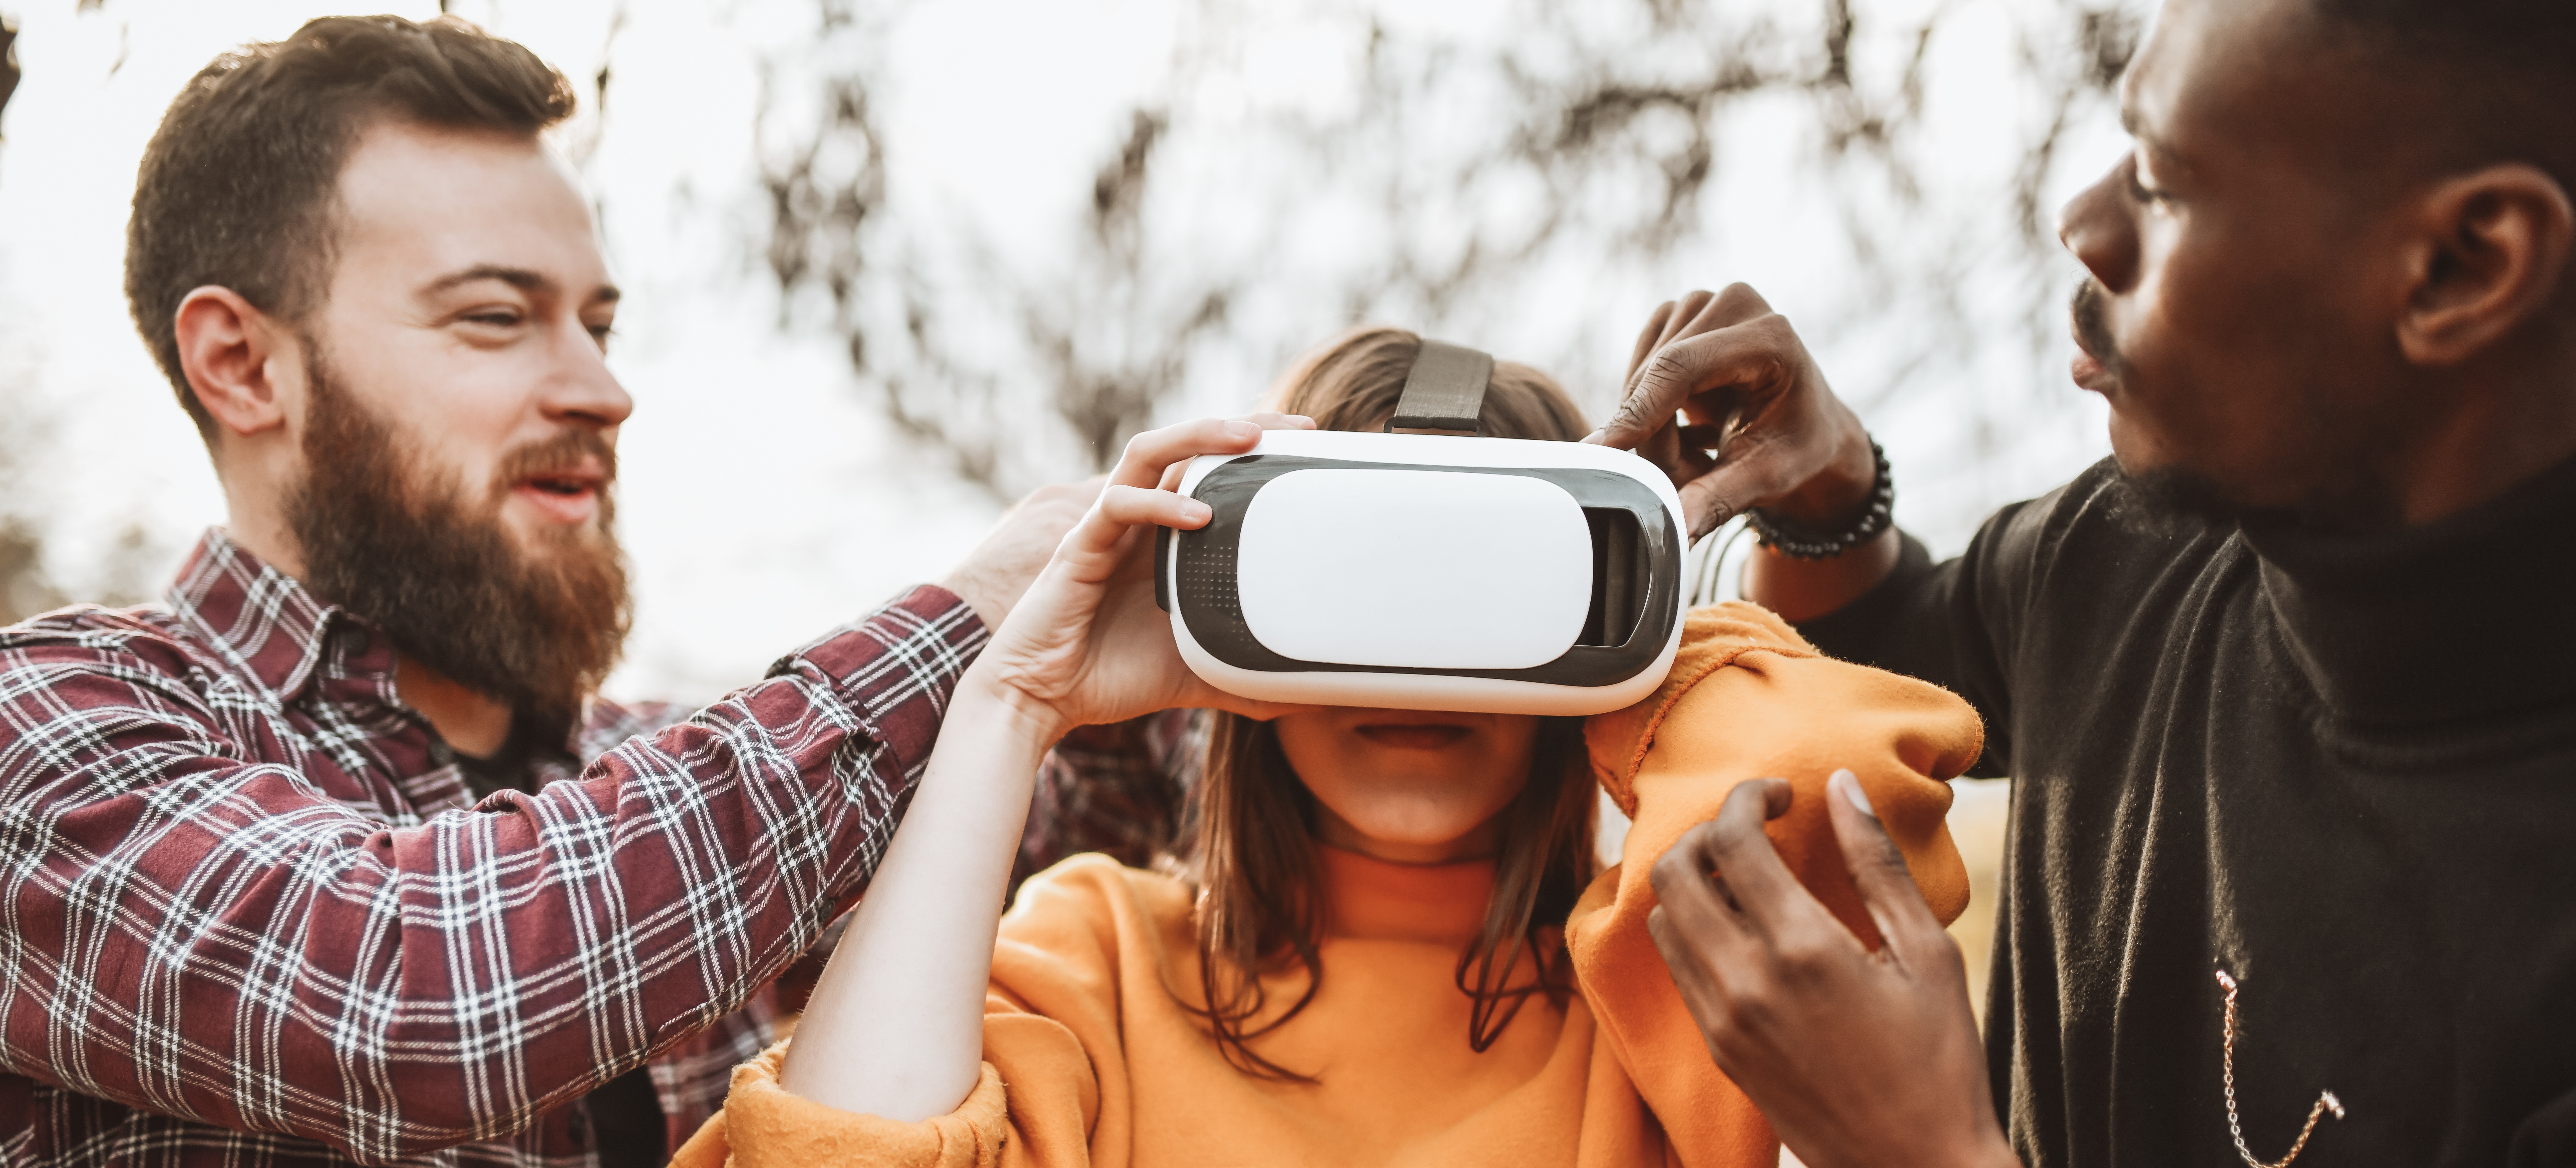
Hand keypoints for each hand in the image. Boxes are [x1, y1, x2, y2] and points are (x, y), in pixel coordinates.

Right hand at [970, 413, 1319, 738]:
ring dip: (1197, 437)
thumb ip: (1250, 677)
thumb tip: (1310, 697)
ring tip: (1247, 437)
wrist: (1043, 698)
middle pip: (1190, 448)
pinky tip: (1198, 515)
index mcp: (1168, 540)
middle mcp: (1141, 522)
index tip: (1309, 444)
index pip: (1214, 473)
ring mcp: (1109, 528)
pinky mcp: (1081, 546)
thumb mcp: (1200, 674)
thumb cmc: (1114, 677)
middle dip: (1241, 427)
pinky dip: (1158, 503)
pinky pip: (1118, 506)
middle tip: (1295, 424)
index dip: (1258, 451)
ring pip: (1150, 454)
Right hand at [1587, 284, 1877, 539]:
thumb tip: (1674, 528)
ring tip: (1700, 453)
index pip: (1681, 368)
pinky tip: (1685, 424)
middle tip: (1684, 482)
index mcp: (1769, 336)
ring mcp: (1702, 303)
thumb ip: (1718, 499)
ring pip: (1639, 380)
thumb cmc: (1796, 446)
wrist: (1808, 422)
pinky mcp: (1677, 315)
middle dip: (1656, 442)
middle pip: (1655, 379)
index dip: (1637, 412)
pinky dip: (1649, 411)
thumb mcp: (1767, 478)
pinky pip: (1636, 372)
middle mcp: (1735, 304)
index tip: (1599, 452)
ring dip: (1654, 431)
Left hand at [1646, 772, 2019, 1167]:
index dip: (1748, 797)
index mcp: (1803, 948)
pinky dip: (1693, 930)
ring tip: (1743, 874)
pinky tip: (1740, 927)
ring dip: (1692, 882)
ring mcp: (1723, 1020)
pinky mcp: (1718, 1049)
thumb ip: (1877, 864)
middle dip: (1706, 831)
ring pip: (1664, 919)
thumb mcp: (1928, 952)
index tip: (1780, 795)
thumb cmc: (1940, 1061)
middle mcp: (1746, 981)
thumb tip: (1842, 788)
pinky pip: (1678, 968)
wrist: (1915, 1167)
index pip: (1732, 840)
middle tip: (1753, 826)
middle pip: (1675, 872)